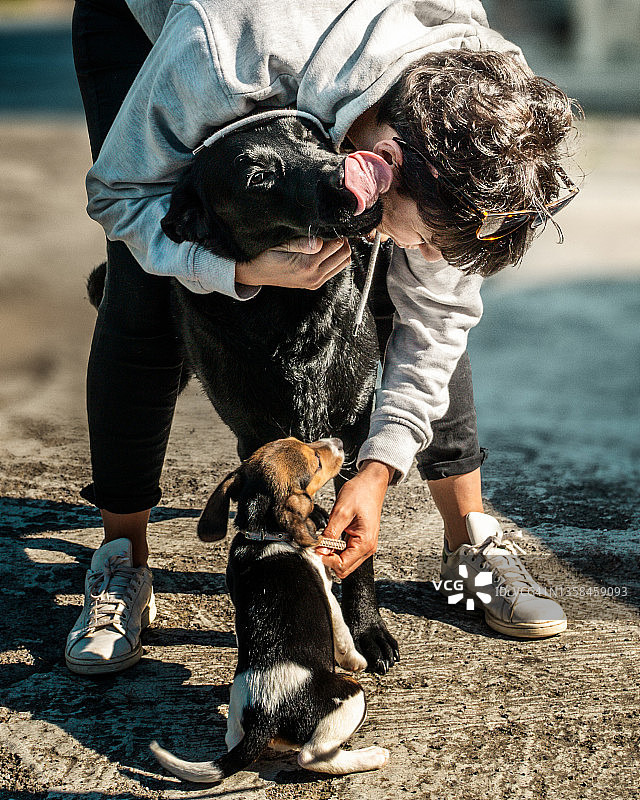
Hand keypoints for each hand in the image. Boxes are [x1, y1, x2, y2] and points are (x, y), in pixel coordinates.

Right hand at [235, 237, 350, 288]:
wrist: (254, 273)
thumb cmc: (265, 256)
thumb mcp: (280, 244)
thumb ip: (302, 243)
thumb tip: (321, 241)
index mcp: (308, 265)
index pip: (336, 245)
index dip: (337, 232)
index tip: (332, 224)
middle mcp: (315, 276)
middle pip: (344, 255)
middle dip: (343, 241)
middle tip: (334, 230)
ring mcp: (316, 282)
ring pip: (342, 264)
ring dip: (340, 251)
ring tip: (331, 239)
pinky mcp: (314, 284)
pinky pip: (334, 270)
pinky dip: (335, 259)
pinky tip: (327, 250)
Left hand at [318, 460, 393, 578]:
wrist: (371, 483)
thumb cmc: (361, 493)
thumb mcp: (341, 511)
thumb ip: (330, 533)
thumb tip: (320, 550)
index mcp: (365, 543)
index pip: (342, 566)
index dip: (326, 559)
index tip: (316, 548)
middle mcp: (368, 548)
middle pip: (344, 569)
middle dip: (329, 559)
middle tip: (319, 544)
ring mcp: (365, 545)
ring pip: (345, 563)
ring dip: (332, 555)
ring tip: (326, 539)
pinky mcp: (361, 541)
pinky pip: (346, 554)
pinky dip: (336, 549)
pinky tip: (331, 538)